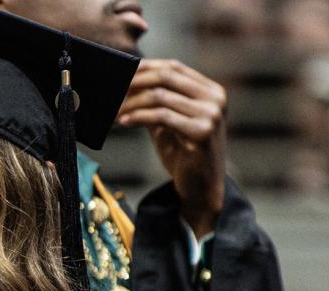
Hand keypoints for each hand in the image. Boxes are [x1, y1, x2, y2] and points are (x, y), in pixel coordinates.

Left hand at [118, 59, 227, 237]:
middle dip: (135, 83)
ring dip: (131, 103)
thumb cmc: (183, 153)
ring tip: (114, 112)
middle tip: (112, 91)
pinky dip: (138, 117)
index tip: (121, 73)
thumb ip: (156, 102)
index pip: (174, 66)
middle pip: (166, 77)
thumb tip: (125, 84)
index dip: (145, 67)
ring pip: (160, 96)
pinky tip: (124, 122)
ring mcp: (211, 114)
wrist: (200, 186)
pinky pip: (161, 116)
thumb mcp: (169, 121)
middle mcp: (215, 98)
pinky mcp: (202, 132)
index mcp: (210, 91)